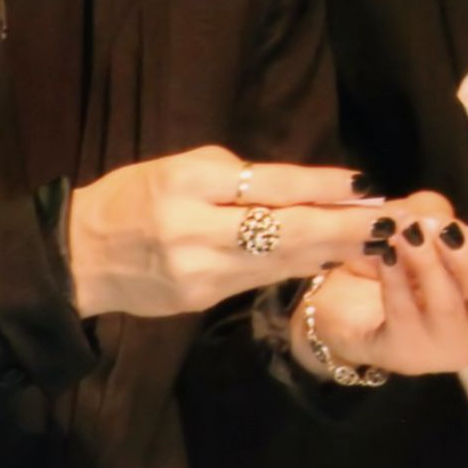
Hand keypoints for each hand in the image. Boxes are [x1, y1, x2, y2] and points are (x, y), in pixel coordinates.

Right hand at [67, 146, 395, 318]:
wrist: (80, 255)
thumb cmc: (134, 196)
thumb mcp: (180, 167)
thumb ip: (237, 178)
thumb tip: (301, 187)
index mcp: (187, 184)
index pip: (268, 186)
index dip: (319, 187)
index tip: (363, 185)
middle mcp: (194, 230)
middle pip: (283, 231)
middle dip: (341, 228)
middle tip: (387, 222)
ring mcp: (199, 273)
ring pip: (279, 262)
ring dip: (329, 251)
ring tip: (372, 241)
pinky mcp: (200, 300)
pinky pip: (259, 279)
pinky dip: (297, 267)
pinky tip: (328, 259)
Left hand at [294, 193, 467, 378]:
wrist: (352, 306)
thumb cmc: (405, 263)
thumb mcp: (425, 231)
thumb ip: (437, 215)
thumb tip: (435, 215)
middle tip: (446, 228)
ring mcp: (447, 348)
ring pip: (446, 306)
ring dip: (427, 263)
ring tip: (408, 231)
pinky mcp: (407, 354)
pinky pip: (404, 313)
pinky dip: (395, 279)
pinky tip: (385, 254)